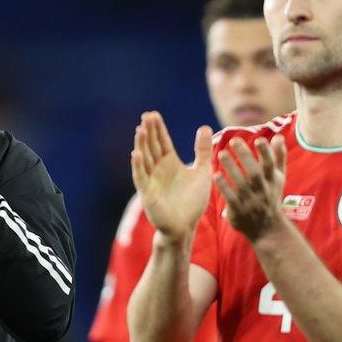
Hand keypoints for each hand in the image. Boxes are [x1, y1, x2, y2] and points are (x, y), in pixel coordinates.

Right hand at [130, 112, 212, 241]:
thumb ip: (202, 151)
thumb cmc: (192, 202)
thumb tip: (205, 127)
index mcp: (169, 163)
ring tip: (140, 129)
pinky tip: (136, 153)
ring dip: (141, 144)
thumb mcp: (202, 172)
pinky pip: (141, 177)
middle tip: (146, 116)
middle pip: (152, 146)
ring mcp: (151, 180)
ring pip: (144, 159)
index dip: (157, 128)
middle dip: (149, 132)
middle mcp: (158, 169)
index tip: (153, 114)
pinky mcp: (147, 193)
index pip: (162, 141)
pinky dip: (138, 165)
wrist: (185, 226)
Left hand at [214, 136, 286, 240]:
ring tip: (221, 153)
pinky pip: (231, 198)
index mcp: (272, 181)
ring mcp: (251, 202)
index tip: (258, 139)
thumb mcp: (277, 179)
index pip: (270, 165)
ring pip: (241, 184)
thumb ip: (278, 158)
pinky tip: (215, 175)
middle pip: (255, 172)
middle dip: (245, 156)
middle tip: (233, 140)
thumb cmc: (270, 197)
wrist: (267, 229)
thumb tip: (278, 137)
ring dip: (232, 168)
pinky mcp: (239, 211)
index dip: (265, 153)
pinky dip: (224, 187)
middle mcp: (263, 191)